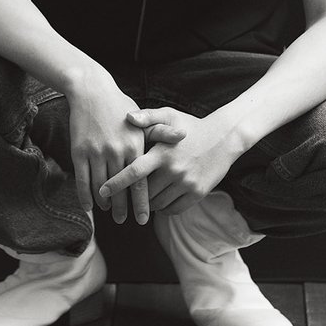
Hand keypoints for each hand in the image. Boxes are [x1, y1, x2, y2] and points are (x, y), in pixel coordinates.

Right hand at [67, 74, 184, 224]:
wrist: (92, 91)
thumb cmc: (120, 105)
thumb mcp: (144, 117)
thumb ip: (162, 132)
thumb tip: (182, 138)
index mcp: (134, 145)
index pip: (141, 182)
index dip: (141, 202)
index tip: (143, 219)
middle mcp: (116, 151)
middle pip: (121, 188)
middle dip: (123, 208)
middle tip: (125, 221)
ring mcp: (96, 152)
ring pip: (101, 187)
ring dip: (105, 203)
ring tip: (110, 212)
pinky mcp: (79, 151)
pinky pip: (83, 180)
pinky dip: (85, 196)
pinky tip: (89, 206)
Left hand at [100, 107, 240, 216]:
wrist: (224, 138)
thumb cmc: (190, 126)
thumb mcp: (169, 116)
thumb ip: (147, 117)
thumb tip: (127, 118)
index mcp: (163, 152)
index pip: (134, 171)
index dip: (116, 183)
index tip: (102, 191)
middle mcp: (174, 170)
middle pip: (144, 192)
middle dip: (132, 195)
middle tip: (126, 193)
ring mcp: (186, 183)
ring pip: (157, 204)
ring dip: (147, 202)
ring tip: (145, 194)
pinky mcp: (197, 194)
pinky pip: (172, 210)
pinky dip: (163, 208)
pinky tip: (161, 199)